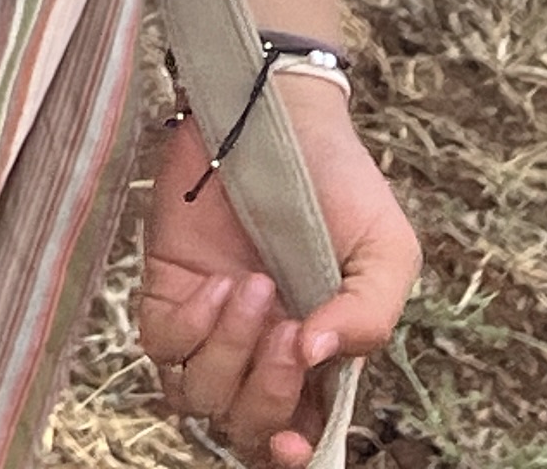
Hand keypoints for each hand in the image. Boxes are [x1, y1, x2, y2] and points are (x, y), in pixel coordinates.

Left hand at [137, 77, 418, 466]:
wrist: (283, 112)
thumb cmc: (340, 183)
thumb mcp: (384, 250)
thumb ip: (370, 314)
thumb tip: (322, 356)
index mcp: (317, 354)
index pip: (298, 433)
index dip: (290, 453)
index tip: (291, 446)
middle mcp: (260, 350)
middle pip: (245, 425)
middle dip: (269, 393)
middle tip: (289, 331)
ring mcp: (210, 323)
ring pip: (198, 396)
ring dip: (229, 354)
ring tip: (255, 287)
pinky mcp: (168, 287)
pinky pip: (162, 343)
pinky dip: (190, 326)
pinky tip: (216, 283)